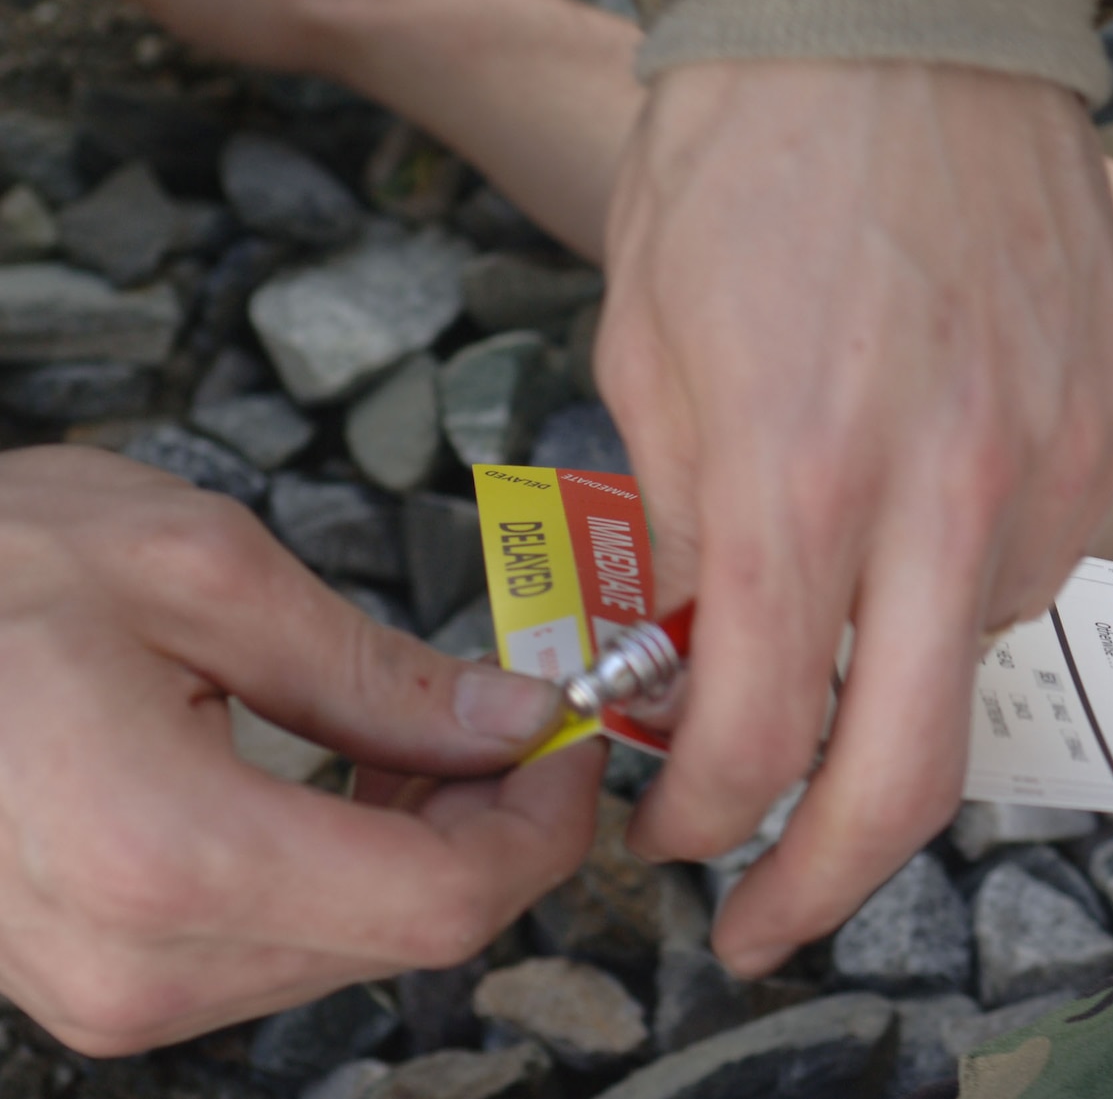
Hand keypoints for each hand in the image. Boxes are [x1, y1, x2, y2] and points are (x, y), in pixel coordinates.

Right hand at [0, 447, 602, 1055]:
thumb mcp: (200, 570)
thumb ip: (376, 670)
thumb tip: (512, 720)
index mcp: (164, 853)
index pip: (444, 900)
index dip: (542, 821)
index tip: (566, 734)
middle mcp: (134, 962)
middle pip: (411, 934)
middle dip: (492, 825)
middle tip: (507, 713)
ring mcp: (103, 992)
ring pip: (354, 948)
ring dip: (423, 846)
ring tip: (419, 731)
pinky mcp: (95, 982)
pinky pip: (278, 947)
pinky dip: (348, 868)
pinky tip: (348, 777)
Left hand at [598, 59, 1112, 974]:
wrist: (900, 10)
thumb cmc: (746, 158)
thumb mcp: (645, 348)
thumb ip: (677, 523)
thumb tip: (697, 648)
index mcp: (798, 478)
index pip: (758, 736)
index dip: (705, 827)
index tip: (677, 842)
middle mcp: (945, 494)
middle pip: (913, 777)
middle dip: (828, 883)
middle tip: (774, 917)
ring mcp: (1055, 461)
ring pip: (982, 655)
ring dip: (903, 673)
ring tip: (853, 586)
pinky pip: (1051, 558)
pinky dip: (978, 574)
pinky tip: (936, 500)